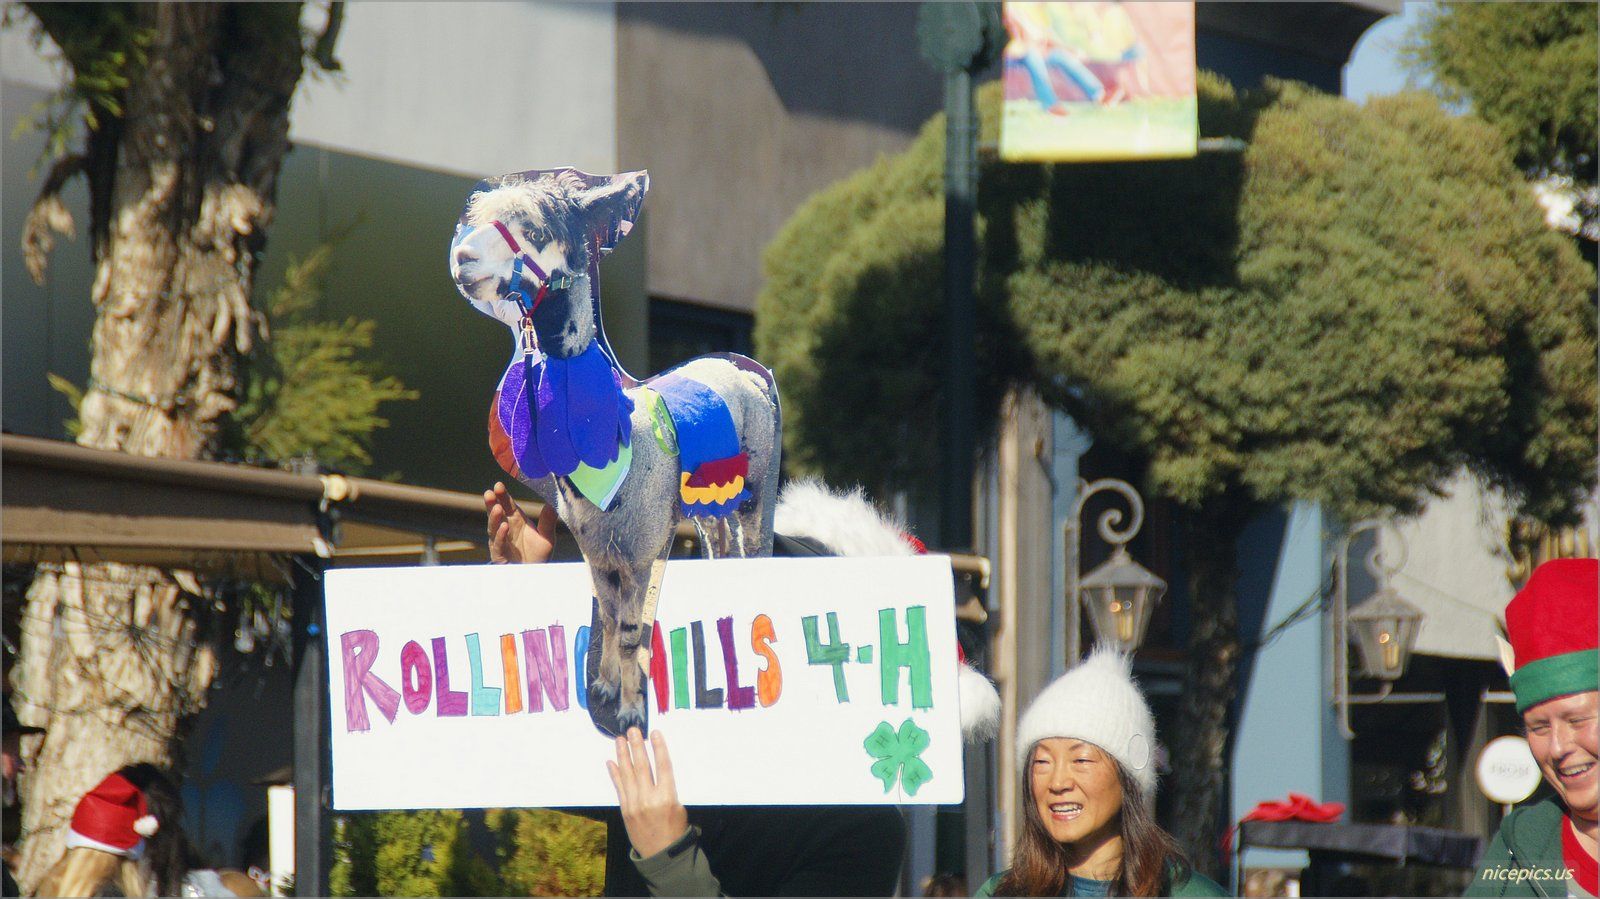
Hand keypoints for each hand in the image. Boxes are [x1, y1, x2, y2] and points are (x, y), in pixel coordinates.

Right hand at [483, 482, 555, 563]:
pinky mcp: (500, 555)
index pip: (507, 505)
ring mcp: (501, 542)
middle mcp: (506, 529)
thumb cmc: (539, 555)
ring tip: (497, 508)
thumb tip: (554, 503)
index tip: (499, 485)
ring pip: (493, 528)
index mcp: (516, 521)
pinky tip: (504, 527)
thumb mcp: (547, 537)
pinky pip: (498, 545)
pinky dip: (501, 536)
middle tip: (490, 493)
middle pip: (496, 513)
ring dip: (494, 518)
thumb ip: (548, 521)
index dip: (503, 495)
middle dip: (492, 503)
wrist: (534, 576)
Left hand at [607, 728, 688, 858]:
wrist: (661, 855)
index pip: (663, 766)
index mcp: (667, 797)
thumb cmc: (675, 830)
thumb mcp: (680, 808)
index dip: (658, 748)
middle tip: (633, 730)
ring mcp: (635, 804)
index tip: (654, 733)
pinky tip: (611, 761)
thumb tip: (657, 770)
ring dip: (623, 755)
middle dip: (637, 746)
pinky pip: (619, 788)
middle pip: (642, 766)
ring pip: (628, 774)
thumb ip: (668, 789)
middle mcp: (649, 799)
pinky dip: (615, 774)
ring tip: (620, 740)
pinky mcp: (625, 810)